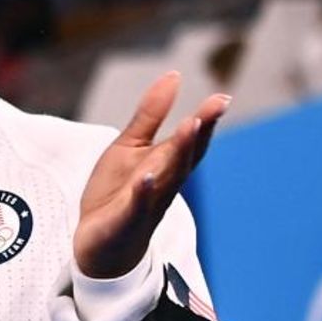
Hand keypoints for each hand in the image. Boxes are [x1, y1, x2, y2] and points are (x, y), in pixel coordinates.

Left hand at [73, 71, 230, 277]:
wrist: (98, 244)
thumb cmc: (118, 193)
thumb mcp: (130, 146)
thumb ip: (150, 114)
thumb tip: (174, 75)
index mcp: (165, 164)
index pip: (191, 141)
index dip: (206, 121)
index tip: (222, 98)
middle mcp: (163, 184)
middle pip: (185, 156)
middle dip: (200, 132)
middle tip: (216, 106)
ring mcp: (146, 203)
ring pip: (167, 178)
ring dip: (180, 153)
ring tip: (190, 125)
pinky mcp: (125, 220)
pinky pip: (137, 206)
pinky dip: (143, 192)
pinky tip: (147, 176)